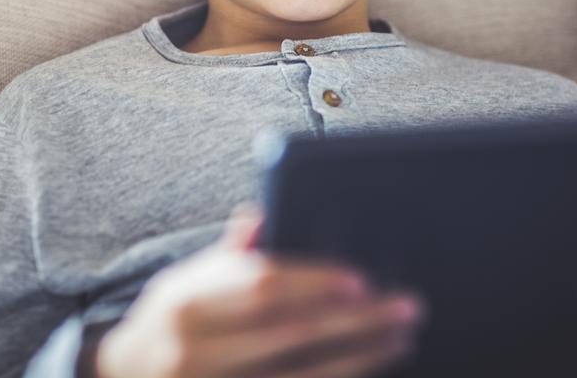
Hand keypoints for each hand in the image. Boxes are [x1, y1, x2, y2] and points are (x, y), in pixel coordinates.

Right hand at [95, 202, 425, 377]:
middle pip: (292, 333)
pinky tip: (365, 369)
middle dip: (356, 320)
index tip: (362, 279)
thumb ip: (230, 255)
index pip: (262, 286)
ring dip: (360, 358)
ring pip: (301, 376)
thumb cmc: (170, 322)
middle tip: (406, 307)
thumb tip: (261, 216)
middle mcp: (196, 351)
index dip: (315, 281)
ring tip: (400, 338)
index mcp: (188, 303)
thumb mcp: (186, 280)